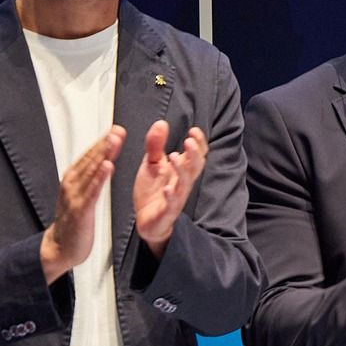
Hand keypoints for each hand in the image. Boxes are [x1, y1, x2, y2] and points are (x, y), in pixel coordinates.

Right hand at [41, 125, 123, 281]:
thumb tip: (100, 161)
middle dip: (104, 144)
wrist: (60, 247)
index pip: (89, 157)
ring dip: (103, 155)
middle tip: (117, 130)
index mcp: (73, 180)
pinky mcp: (81, 210)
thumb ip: (89, 179)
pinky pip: (92, 191)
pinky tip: (108, 166)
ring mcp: (75, 196)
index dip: (102, 143)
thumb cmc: (74, 222)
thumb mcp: (81, 195)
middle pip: (90, 160)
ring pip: (91, 171)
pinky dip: (100, 178)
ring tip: (114, 141)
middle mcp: (72, 184)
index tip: (115, 129)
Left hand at [132, 120, 209, 258]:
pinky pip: (171, 205)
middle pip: (195, 167)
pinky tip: (167, 189)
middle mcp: (182, 184)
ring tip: (175, 157)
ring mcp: (176, 198)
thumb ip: (155, 144)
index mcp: (181, 171)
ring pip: (185, 183)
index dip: (198, 144)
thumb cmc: (153, 192)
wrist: (147, 221)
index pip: (196, 156)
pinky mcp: (166, 212)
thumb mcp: (152, 163)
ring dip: (182, 170)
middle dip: (194, 154)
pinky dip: (171, 197)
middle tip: (189, 142)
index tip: (194, 131)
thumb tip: (161, 123)